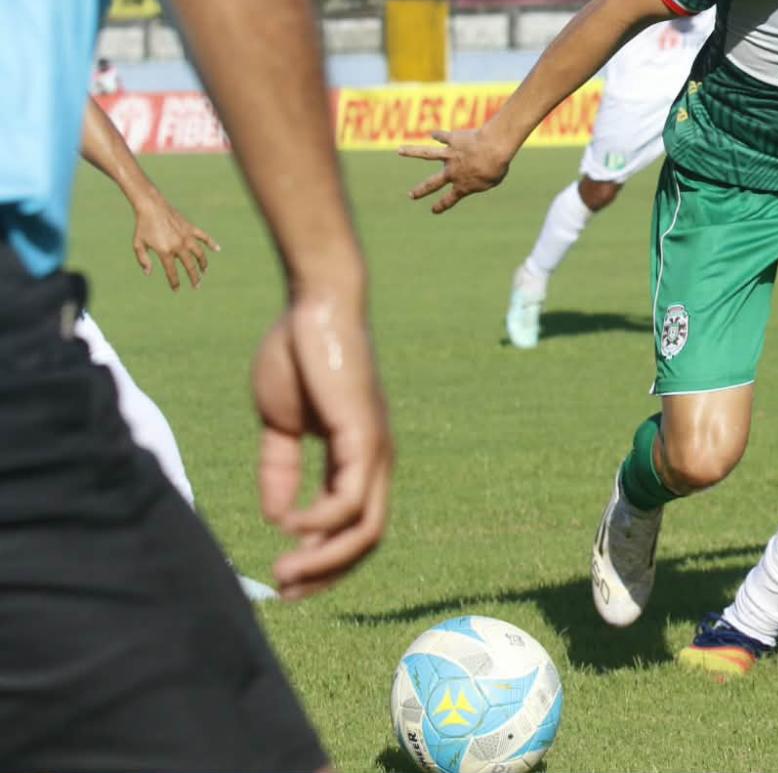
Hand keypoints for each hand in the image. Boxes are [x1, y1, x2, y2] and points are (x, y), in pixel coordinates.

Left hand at [130, 194, 218, 290]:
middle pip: (190, 266)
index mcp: (165, 252)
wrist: (152, 207)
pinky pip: (204, 237)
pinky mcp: (191, 228)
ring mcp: (186, 237)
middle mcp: (178, 246)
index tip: (177, 290)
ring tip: (204, 271)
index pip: (172, 272)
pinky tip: (218, 249)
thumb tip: (148, 273)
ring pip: (199, 254)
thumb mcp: (138, 244)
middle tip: (196, 286)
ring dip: (203, 264)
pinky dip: (212, 243)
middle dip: (194, 278)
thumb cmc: (142, 226)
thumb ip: (143, 260)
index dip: (175, 283)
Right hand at [253, 283, 392, 598]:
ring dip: (324, 559)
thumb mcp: (280, 424)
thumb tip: (277, 516)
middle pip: (366, 537)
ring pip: (365, 527)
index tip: (287, 582)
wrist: (312, 308)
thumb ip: (279, 468)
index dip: (324, 559)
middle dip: (327, 573)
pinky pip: (353, 498)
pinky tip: (293, 528)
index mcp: (356, 457)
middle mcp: (374, 459)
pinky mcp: (365, 435)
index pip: (353, 525)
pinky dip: (323, 522)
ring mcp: (375, 449)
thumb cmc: (297, 356)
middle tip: (286, 594)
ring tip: (283, 574)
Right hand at [399, 128, 511, 212]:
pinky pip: (444, 136)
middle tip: (411, 195)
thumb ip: (484, 179)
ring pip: (426, 154)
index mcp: (462, 185)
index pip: (450, 199)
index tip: (434, 210)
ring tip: (399, 150)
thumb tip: (478, 172)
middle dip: (420, 190)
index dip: (441, 205)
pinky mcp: (453, 140)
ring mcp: (450, 155)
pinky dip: (438, 135)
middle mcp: (452, 172)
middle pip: (431, 183)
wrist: (493, 148)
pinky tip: (433, 134)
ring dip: (411, 152)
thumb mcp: (494, 180)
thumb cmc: (497, 166)